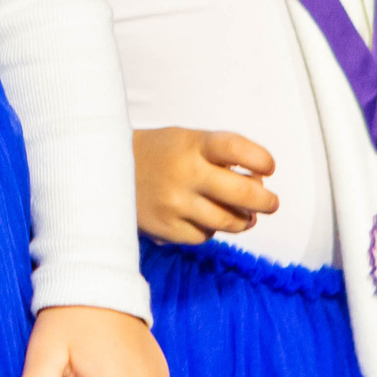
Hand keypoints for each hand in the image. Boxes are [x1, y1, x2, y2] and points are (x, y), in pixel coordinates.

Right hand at [133, 127, 278, 243]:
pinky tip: (204, 218)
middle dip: (266, 201)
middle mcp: (184, 174)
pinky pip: (204, 236)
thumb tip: (258, 186)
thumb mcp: (188, 141)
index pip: (236, 148)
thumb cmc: (161, 153)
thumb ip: (222, 160)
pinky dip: (210, 229)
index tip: (268, 167)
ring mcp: (175, 204)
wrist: (106, 170)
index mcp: (192, 144)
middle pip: (243, 193)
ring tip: (245, 216)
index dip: (260, 158)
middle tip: (271, 203)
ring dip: (244, 220)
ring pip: (229, 221)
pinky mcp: (165, 228)